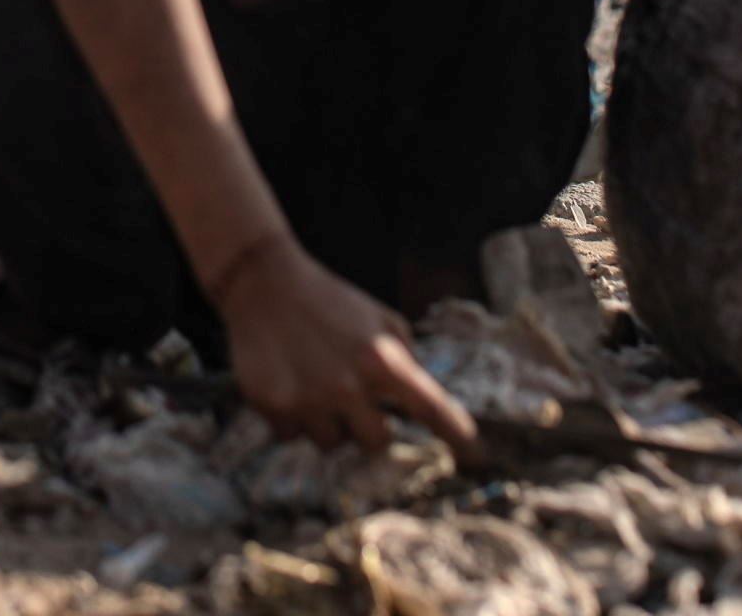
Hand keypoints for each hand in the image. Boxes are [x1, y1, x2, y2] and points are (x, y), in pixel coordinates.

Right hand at [212, 235, 478, 453]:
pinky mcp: (273, 405)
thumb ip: (405, 359)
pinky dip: (292, 417)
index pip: (431, 408)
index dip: (458, 437)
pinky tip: (287, 382)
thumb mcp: (380, 319)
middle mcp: (349, 385)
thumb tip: (426, 401)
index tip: (478, 458)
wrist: (263, 282)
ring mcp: (310, 398)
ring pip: (331, 443)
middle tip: (352, 399)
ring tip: (313, 383)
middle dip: (368, 427)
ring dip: (327, 422)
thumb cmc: (330, 301)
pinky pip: (293, 435)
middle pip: (376, 443)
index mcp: (382, 360)